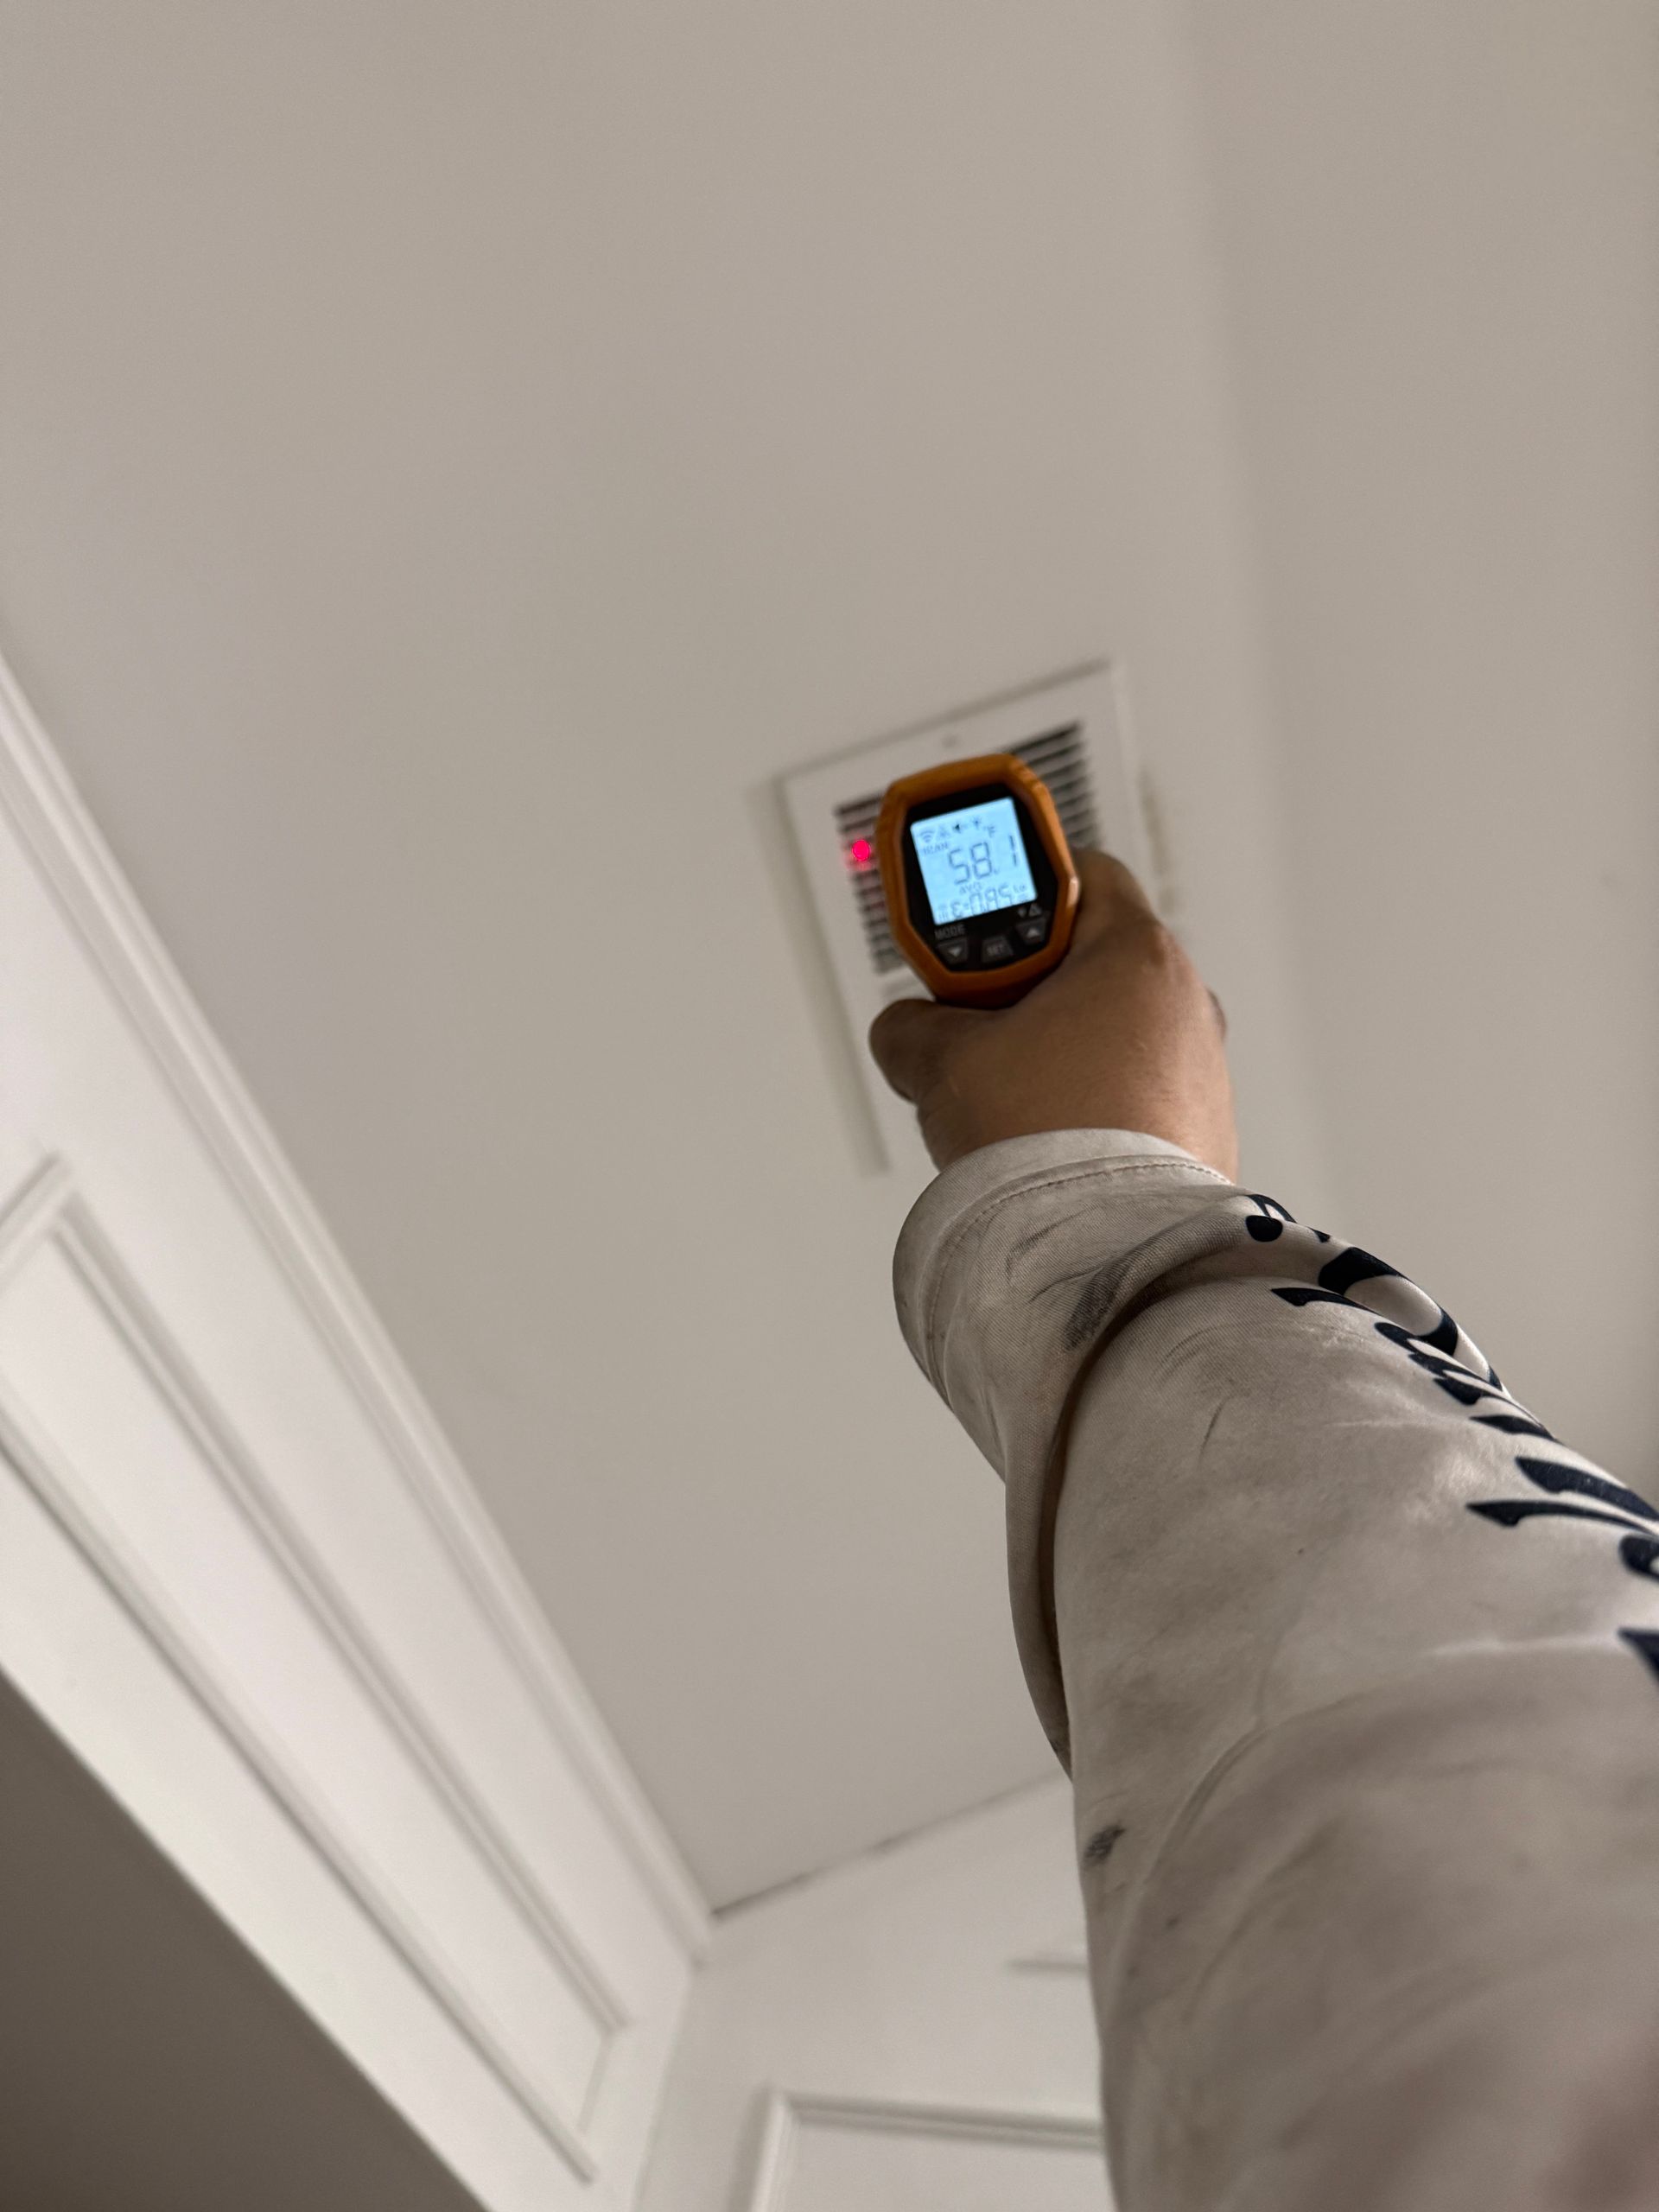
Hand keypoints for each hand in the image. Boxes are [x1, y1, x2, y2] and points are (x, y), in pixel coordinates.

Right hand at [866, 850, 1238, 1176]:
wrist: (1104, 1250)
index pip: (1084, 873)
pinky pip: (1138, 1095)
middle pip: (1094, 962)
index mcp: (1136, 957)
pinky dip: (1094, 1105)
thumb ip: (911, 1026)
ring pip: (1115, 1035)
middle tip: (978, 1023)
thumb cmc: (1045, 1141)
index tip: (986, 913)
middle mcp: (1187, 1004)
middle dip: (1030, 987)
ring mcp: (1203, 1071)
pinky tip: (1048, 1143)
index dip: (1024, 887)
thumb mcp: (943, 1062)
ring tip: (1009, 1099)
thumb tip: (906, 1031)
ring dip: (1059, 1052)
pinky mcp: (1204, 1133)